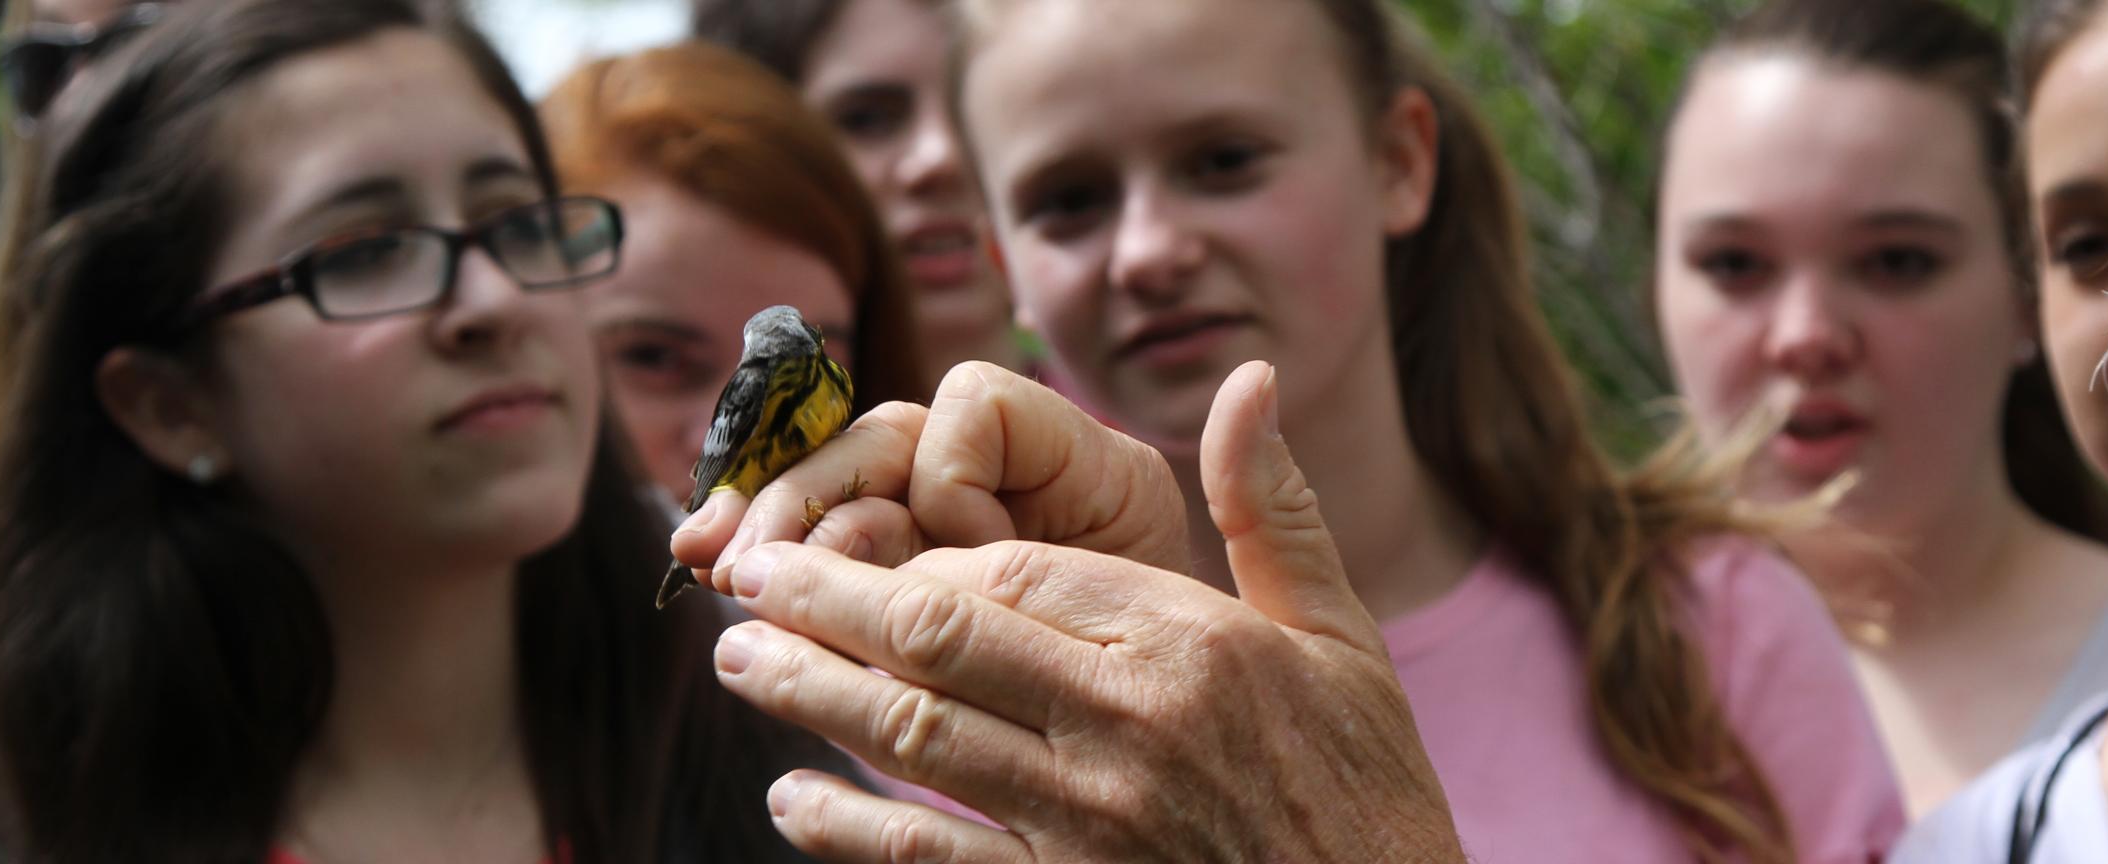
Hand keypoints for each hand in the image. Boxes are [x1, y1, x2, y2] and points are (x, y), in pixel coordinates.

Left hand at [702, 362, 1467, 862]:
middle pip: (937, 641)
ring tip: (740, 662)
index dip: (923, 555)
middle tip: (749, 575)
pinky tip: (792, 801)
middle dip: (825, 603)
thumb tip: (1249, 380)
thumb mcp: (1340, 635)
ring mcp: (1087, 828)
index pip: (1012, 572)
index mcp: (1188, 646)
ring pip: (912, 739)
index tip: (872, 544)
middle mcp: (1125, 729)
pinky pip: (930, 857)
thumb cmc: (1366, 784)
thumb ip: (1273, 508)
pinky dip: (848, 828)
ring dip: (809, 695)